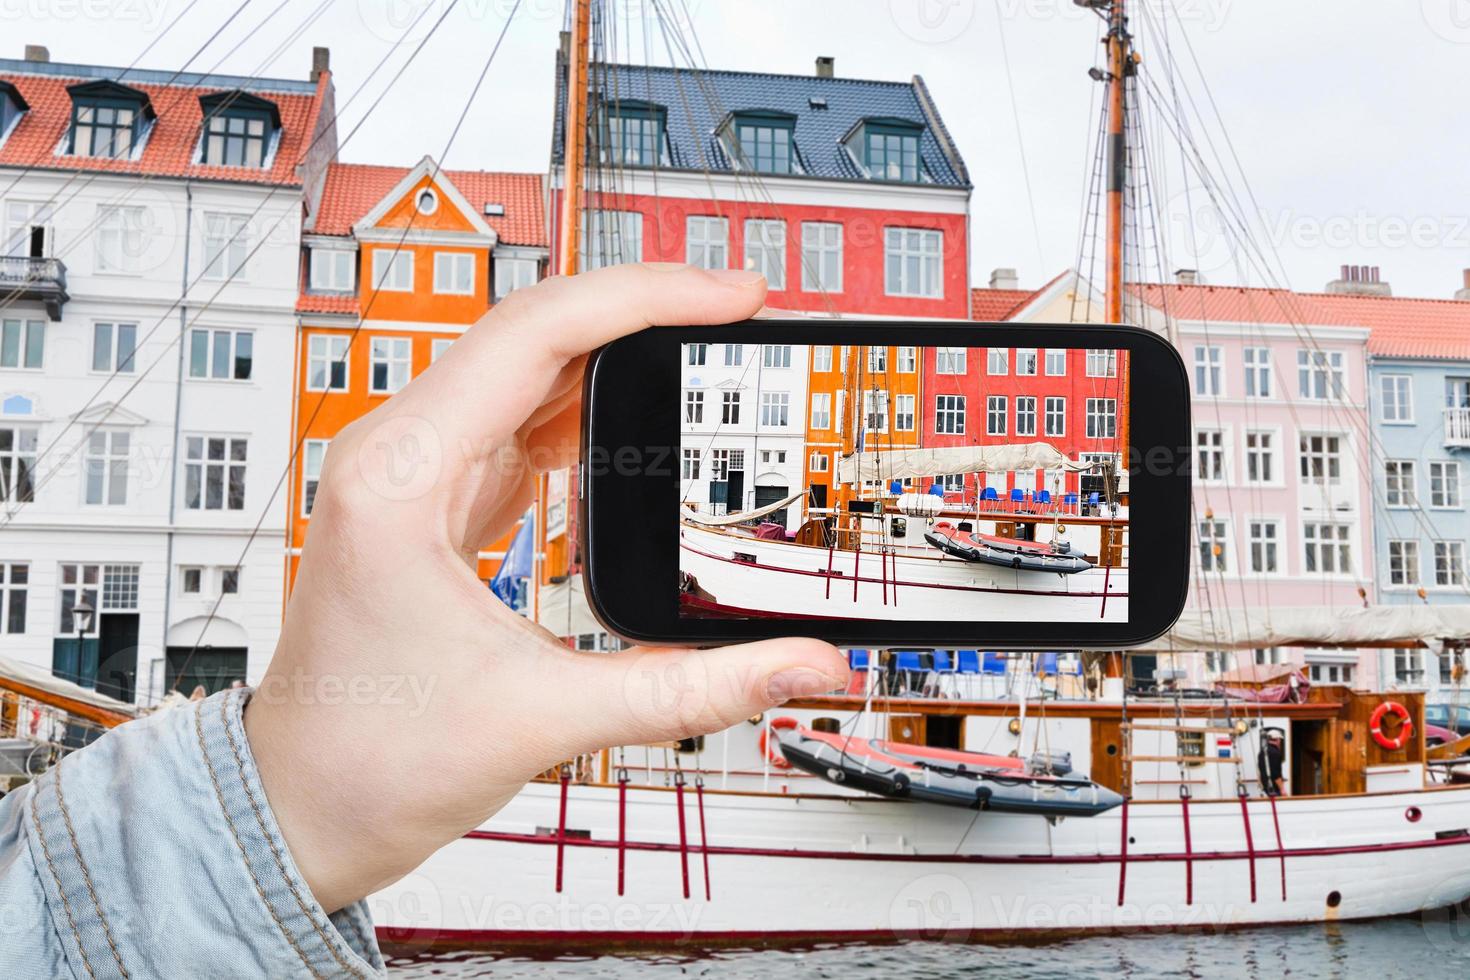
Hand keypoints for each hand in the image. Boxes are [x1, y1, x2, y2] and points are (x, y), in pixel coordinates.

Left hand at [244, 264, 848, 912]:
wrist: (299, 812)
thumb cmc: (369, 763)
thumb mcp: (547, 719)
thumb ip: (690, 690)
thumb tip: (798, 663)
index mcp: (400, 477)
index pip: (538, 335)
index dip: (648, 299)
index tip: (733, 298)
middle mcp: (397, 455)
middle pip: (535, 334)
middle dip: (643, 312)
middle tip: (738, 312)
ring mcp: (413, 474)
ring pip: (526, 372)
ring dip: (616, 356)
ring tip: (703, 351)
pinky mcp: (434, 503)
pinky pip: (518, 425)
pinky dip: (586, 411)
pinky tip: (637, 421)